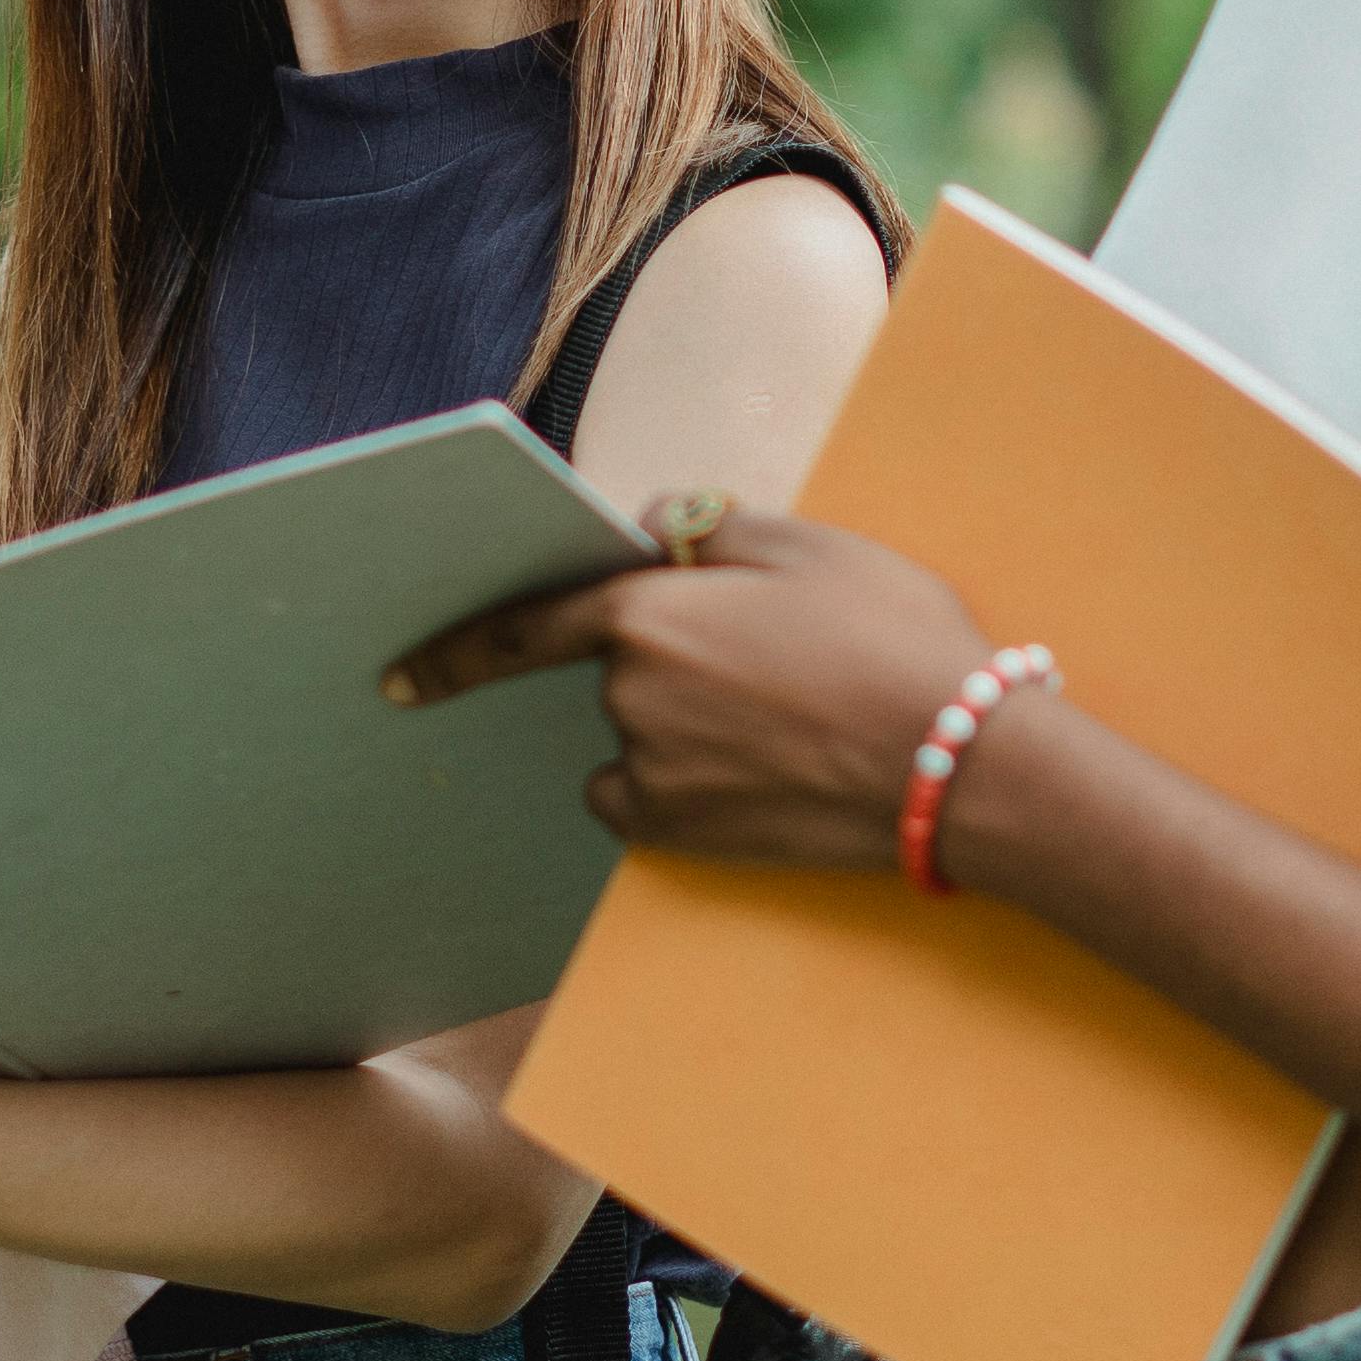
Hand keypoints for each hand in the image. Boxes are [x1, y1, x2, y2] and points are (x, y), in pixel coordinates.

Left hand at [387, 508, 1000, 872]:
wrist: (960, 765)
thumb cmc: (894, 639)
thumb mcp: (809, 545)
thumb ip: (709, 526)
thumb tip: (650, 524)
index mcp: (651, 611)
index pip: (527, 623)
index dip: (458, 649)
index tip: (400, 675)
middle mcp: (633, 696)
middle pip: (615, 673)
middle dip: (672, 664)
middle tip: (775, 668)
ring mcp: (654, 773)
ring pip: (636, 740)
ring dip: (682, 728)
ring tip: (790, 722)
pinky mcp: (683, 835)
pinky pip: (648, 800)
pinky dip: (684, 786)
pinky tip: (762, 773)